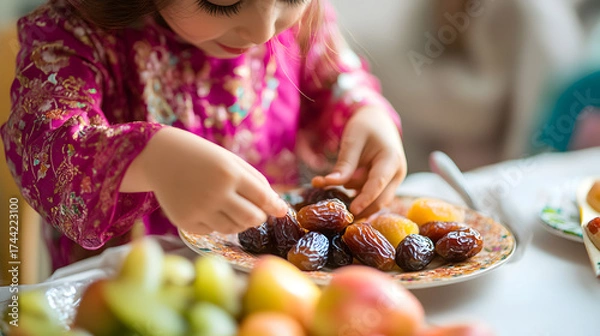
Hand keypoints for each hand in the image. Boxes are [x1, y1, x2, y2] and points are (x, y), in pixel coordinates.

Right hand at [123, 127, 287, 234]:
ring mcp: (199, 209)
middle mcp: (215, 192)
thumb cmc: (204, 158)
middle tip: (254, 211)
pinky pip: (212, 231)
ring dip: (237, 221)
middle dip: (258, 217)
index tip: (282, 212)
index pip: (263, 198)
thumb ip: (256, 182)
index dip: (275, 207)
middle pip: (252, 219)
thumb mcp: (231, 161)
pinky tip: (205, 207)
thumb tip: (279, 208)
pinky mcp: (185, 222)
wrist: (161, 157)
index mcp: (230, 173)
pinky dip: (215, 223)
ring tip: (227, 205)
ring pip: (234, 228)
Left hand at [311, 106, 406, 216]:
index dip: (365, 199)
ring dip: (354, 199)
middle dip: (360, 206)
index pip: (378, 184)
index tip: (352, 210)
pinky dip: (355, 196)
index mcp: (391, 159)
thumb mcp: (353, 140)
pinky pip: (370, 196)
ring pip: (374, 200)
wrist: (377, 120)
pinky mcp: (384, 185)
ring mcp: (392, 181)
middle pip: (380, 199)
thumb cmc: (366, 126)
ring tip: (332, 195)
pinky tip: (339, 193)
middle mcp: (396, 173)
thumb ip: (344, 163)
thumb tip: (329, 183)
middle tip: (337, 212)